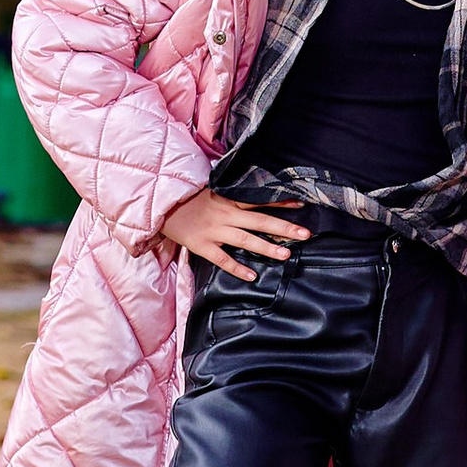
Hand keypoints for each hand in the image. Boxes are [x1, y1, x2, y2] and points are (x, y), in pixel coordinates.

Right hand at [159, 190, 309, 281]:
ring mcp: (214, 231)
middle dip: (284, 227)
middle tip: (306, 234)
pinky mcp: (202, 245)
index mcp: (229, 200)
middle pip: (260, 221)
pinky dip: (237, 268)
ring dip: (266, 247)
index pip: (261, 201)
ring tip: (286, 255)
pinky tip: (252, 276)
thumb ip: (230, 194)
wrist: (161, 205)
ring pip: (245, 240)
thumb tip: (250, 194)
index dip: (281, 203)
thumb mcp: (211, 189)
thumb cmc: (187, 197)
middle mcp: (226, 215)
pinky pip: (222, 259)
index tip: (303, 205)